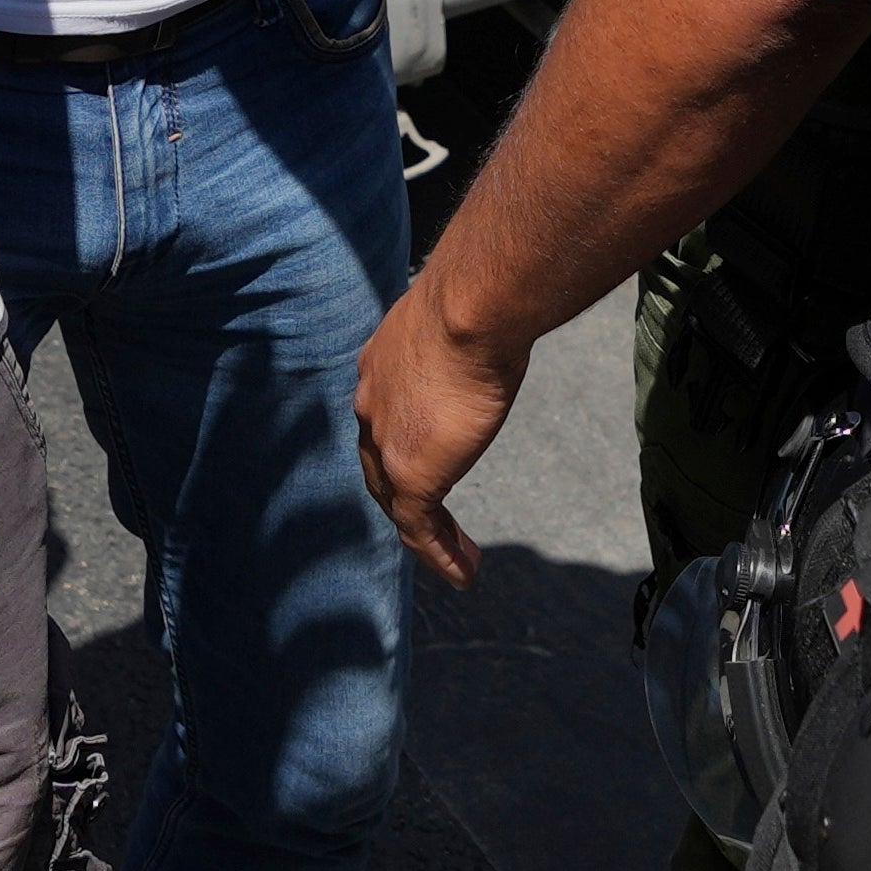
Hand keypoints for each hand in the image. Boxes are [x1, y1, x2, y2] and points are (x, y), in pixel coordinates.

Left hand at [353, 281, 519, 584]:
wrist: (471, 306)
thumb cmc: (480, 297)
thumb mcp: (464, 316)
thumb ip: (467, 331)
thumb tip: (499, 314)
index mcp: (380, 366)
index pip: (384, 417)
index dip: (404, 443)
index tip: (436, 458)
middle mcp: (371, 405)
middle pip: (381, 466)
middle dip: (408, 497)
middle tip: (437, 523)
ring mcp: (386, 442)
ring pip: (397, 503)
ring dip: (429, 536)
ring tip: (462, 561)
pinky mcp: (410, 473)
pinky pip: (418, 528)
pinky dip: (441, 554)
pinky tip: (465, 573)